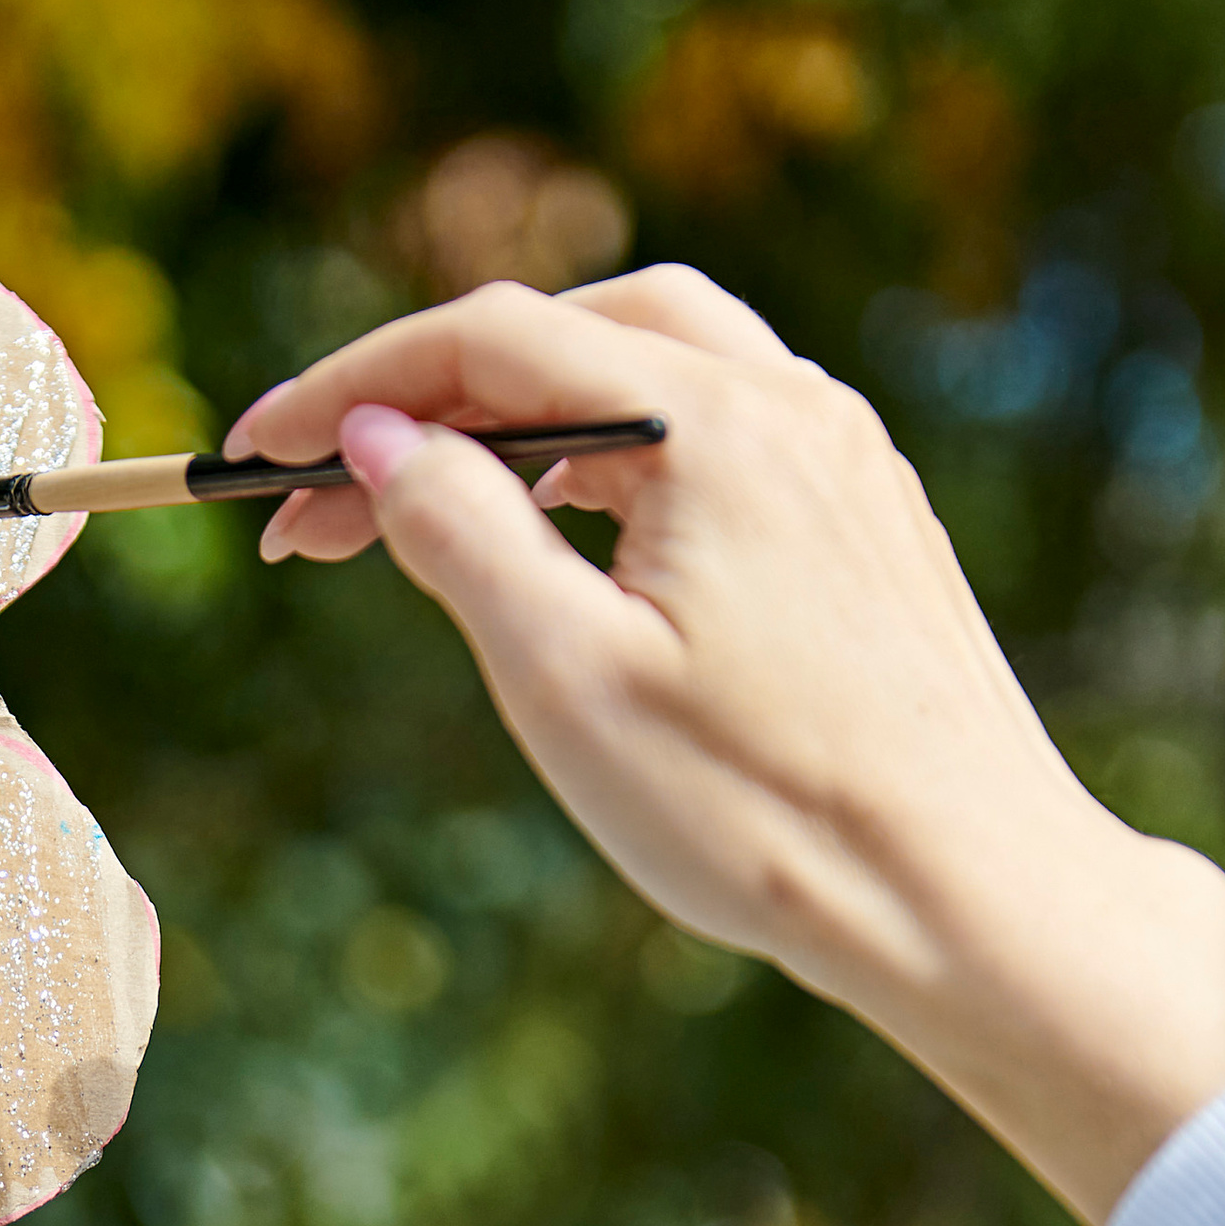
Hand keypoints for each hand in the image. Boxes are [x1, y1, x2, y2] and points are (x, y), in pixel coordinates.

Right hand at [230, 268, 1224, 1224]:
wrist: (971, 896)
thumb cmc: (763, 810)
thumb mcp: (567, 678)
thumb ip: (459, 532)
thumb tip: (378, 435)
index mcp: (711, 423)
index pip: (489, 340)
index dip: (350, 388)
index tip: (253, 459)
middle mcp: (792, 406)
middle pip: (572, 329)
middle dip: (432, 395)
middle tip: (328, 504)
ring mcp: (844, 459)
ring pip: (654, 369)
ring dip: (524, 416)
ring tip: (435, 510)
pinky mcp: (870, 523)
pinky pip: (721, 434)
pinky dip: (615, 454)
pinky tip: (578, 539)